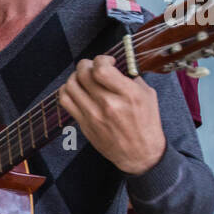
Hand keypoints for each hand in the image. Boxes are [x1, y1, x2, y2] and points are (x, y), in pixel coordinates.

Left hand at [57, 56, 165, 175]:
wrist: (139, 153)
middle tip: (93, 66)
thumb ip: (131, 77)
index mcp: (128, 95)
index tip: (107, 61)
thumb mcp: (147, 96)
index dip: (101, 59)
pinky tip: (76, 89)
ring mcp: (93, 115)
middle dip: (87, 64)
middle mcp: (108, 104)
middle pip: (83, 74)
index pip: (101, 69)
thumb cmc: (146, 123)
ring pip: (71, 85)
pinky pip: (65, 100)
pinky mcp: (84, 123)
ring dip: (75, 76)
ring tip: (83, 77)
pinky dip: (67, 90)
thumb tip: (116, 64)